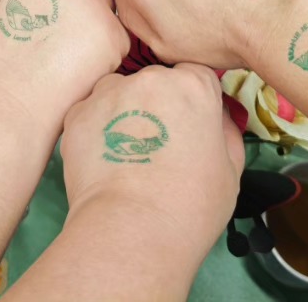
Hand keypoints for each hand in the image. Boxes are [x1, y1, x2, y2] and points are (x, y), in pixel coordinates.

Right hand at [0, 0, 128, 122]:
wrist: (5, 106)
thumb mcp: (2, 2)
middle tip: (61, 30)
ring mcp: (91, 2)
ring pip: (106, 4)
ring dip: (96, 23)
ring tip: (65, 55)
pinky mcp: (113, 33)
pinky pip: (118, 35)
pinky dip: (106, 52)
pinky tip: (78, 69)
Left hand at [60, 65, 241, 251]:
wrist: (132, 230)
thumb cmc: (189, 207)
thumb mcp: (230, 170)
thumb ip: (225, 132)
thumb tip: (217, 120)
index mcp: (193, 86)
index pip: (195, 76)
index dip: (193, 102)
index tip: (190, 126)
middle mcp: (150, 79)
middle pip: (155, 83)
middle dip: (157, 106)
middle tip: (158, 147)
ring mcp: (109, 94)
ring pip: (118, 93)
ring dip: (123, 113)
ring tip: (127, 156)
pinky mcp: (77, 116)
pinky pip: (90, 114)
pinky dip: (96, 132)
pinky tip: (105, 163)